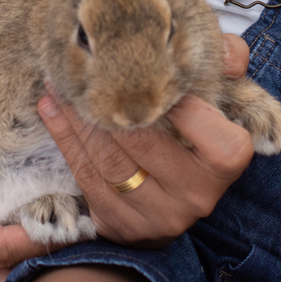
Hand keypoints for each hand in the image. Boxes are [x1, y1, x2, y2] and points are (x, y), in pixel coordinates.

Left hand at [35, 35, 253, 245]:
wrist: (181, 192)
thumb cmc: (201, 129)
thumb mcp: (223, 92)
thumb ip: (228, 59)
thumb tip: (226, 53)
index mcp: (227, 158)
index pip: (190, 116)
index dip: (158, 90)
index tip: (128, 63)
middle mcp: (197, 194)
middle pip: (141, 141)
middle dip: (103, 102)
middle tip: (75, 68)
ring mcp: (160, 217)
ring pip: (108, 163)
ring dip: (74, 120)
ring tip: (56, 87)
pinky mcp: (125, 227)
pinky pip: (88, 181)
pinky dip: (66, 143)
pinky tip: (52, 113)